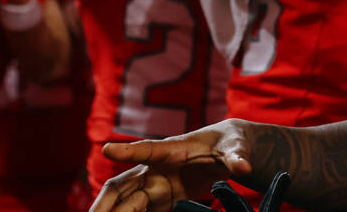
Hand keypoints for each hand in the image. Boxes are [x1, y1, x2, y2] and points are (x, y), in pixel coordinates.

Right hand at [90, 121, 254, 211]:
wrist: (227, 150)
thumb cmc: (228, 143)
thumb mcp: (235, 148)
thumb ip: (236, 157)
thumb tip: (243, 167)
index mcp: (173, 149)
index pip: (148, 149)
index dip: (128, 151)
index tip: (106, 149)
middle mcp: (156, 168)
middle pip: (122, 185)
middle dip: (103, 202)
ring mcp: (155, 185)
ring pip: (124, 203)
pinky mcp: (161, 200)